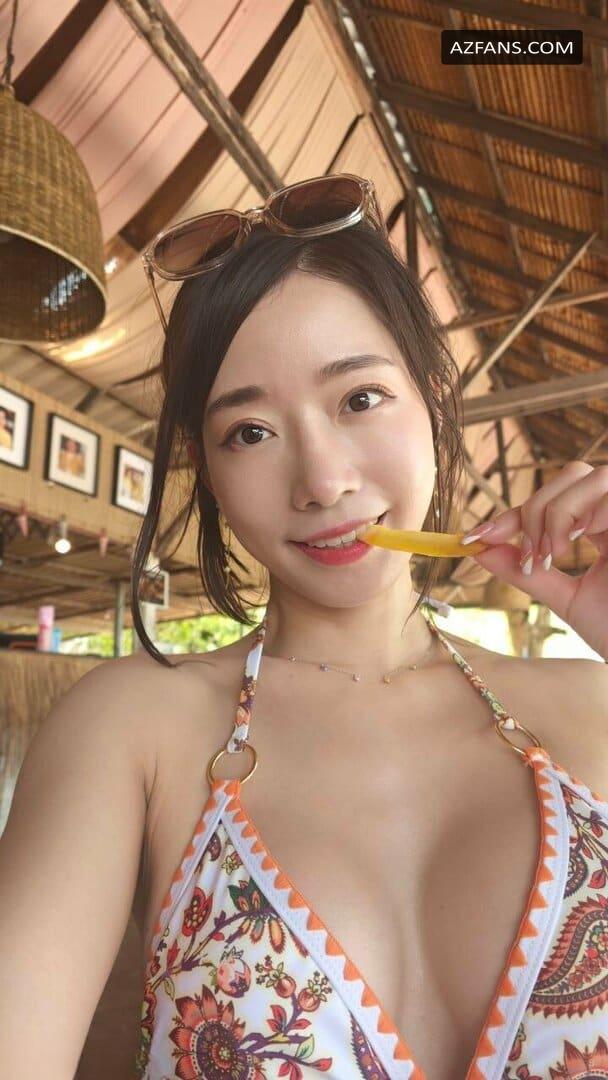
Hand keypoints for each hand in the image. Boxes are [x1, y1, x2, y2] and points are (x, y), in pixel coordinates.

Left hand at [460, 460, 607, 660]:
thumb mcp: (567, 598)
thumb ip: (526, 573)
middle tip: (529, 555)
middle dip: (537, 509)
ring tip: (552, 554)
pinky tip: (574, 545)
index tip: (476, 537)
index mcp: (606, 527)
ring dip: (560, 510)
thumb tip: (480, 550)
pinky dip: (586, 514)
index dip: (514, 514)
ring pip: (594, 475)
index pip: (555, 500)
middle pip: (574, 474)